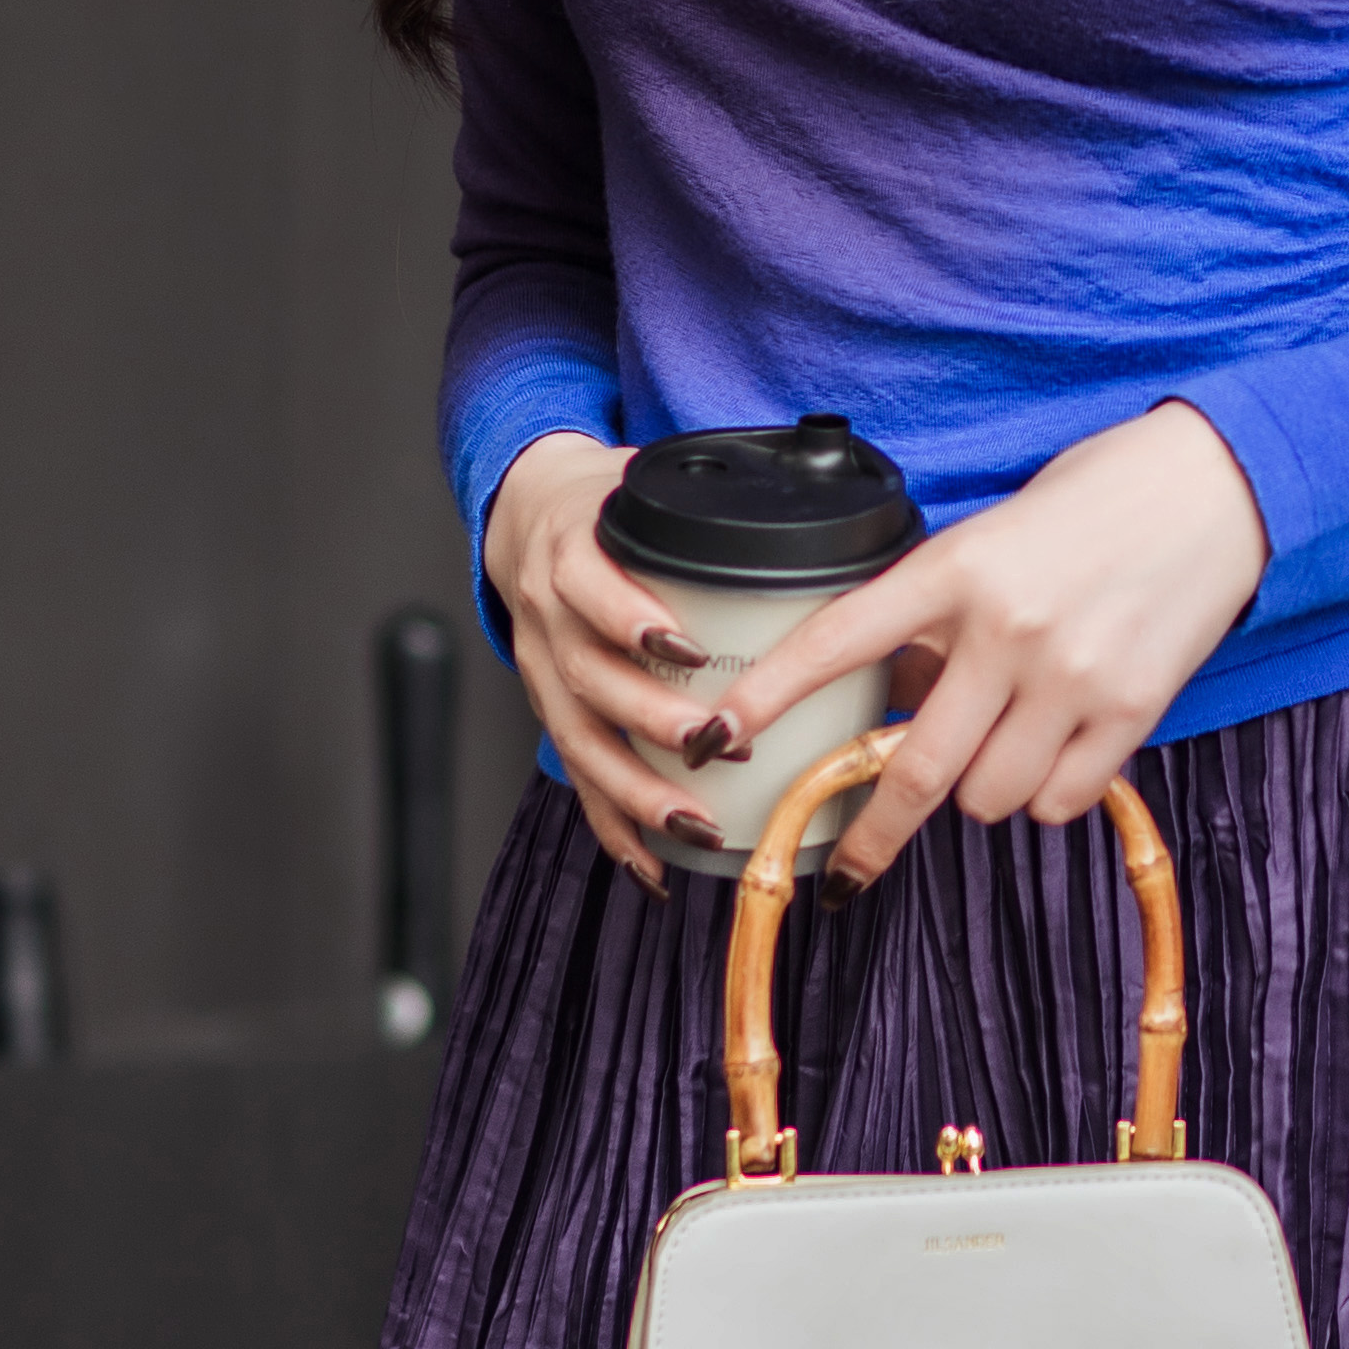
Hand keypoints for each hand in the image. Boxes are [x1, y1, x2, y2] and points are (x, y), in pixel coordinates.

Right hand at [483, 435, 756, 893]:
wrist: (523, 510)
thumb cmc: (604, 503)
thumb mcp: (642, 484)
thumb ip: (709, 508)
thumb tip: (825, 524)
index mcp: (571, 551)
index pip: (590, 587)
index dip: (632, 619)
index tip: (688, 647)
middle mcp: (546, 614)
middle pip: (590, 679)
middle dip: (654, 722)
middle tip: (718, 747)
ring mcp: (540, 666)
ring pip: (580, 739)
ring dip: (636, 791)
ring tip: (693, 825)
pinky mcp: (546, 706)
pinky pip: (574, 774)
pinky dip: (610, 824)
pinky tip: (649, 864)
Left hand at [702, 407, 1270, 886]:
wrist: (1216, 486)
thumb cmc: (1096, 501)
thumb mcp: (995, 538)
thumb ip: (941, 615)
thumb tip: (902, 698)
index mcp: (956, 568)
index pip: (839, 639)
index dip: (769, 692)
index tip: (715, 735)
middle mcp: (1005, 628)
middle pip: (913, 769)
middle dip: (870, 838)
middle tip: (847, 871)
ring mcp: (1070, 676)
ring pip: (987, 798)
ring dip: (981, 792)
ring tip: (1005, 743)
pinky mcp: (1130, 711)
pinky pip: (1057, 801)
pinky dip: (1047, 793)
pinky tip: (1061, 745)